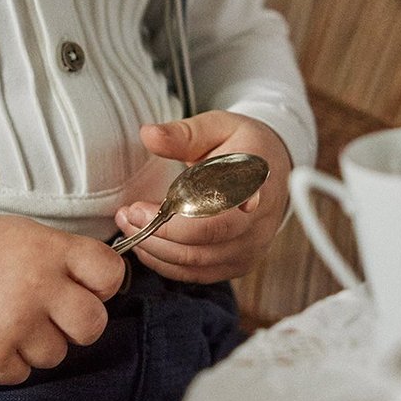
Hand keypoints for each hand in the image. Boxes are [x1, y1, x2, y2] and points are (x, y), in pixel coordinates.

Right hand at [0, 212, 125, 383]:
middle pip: (92, 325)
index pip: (110, 274)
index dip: (102, 286)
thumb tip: (102, 288)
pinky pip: (21, 374)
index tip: (84, 287)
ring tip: (7, 320)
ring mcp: (15, 323)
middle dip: (76, 325)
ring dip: (36, 345)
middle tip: (48, 314)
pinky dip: (7, 362)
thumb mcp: (27, 235)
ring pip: (56, 355)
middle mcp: (38, 285)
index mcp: (51, 250)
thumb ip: (65, 259)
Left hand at [113, 110, 291, 283]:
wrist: (275, 168)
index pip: (217, 213)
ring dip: (154, 248)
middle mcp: (257, 222)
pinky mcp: (239, 263)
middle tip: (126, 215)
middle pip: (201, 243)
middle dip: (155, 234)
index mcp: (256, 182)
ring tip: (128, 225)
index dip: (175, 219)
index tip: (138, 207)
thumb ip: (183, 133)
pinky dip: (165, 263)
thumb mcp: (217, 126)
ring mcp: (250, 247)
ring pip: (194, 262)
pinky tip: (146, 244)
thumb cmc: (243, 145)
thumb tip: (148, 134)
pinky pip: (196, 273)